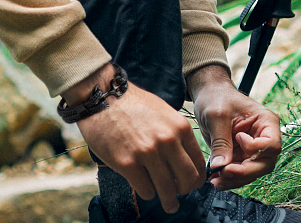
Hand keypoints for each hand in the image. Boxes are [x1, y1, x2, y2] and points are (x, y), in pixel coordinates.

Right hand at [69, 65, 205, 212]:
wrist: (101, 96)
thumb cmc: (131, 104)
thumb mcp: (164, 112)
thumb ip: (176, 133)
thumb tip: (183, 158)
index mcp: (180, 128)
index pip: (198, 162)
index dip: (197, 178)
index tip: (192, 183)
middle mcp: (167, 141)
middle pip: (188, 179)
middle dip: (186, 191)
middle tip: (180, 194)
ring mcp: (147, 153)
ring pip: (167, 190)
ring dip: (169, 201)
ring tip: (168, 204)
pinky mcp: (127, 163)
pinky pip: (146, 190)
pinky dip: (147, 193)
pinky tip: (145, 188)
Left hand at [187, 65, 281, 189]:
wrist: (208, 95)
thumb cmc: (217, 97)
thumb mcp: (217, 116)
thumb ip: (221, 141)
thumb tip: (221, 166)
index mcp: (266, 122)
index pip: (272, 145)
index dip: (256, 149)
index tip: (238, 138)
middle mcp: (263, 137)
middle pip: (265, 164)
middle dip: (245, 172)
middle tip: (225, 173)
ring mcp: (253, 149)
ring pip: (252, 172)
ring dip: (235, 180)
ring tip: (216, 181)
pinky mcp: (241, 156)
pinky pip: (240, 173)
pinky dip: (229, 179)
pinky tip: (216, 180)